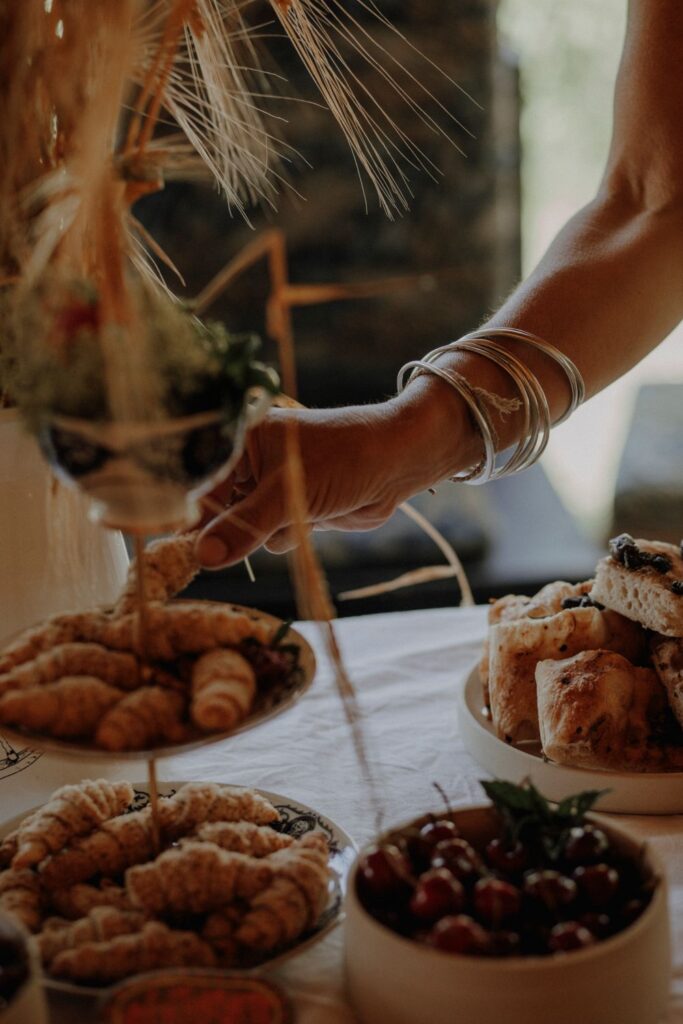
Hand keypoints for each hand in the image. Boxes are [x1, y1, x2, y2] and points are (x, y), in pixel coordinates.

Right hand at [194, 385, 471, 568]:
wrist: (397, 463)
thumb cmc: (344, 458)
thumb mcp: (287, 492)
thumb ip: (244, 527)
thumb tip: (203, 556)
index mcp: (239, 440)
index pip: (199, 482)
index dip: (187, 514)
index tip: (178, 545)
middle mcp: (249, 463)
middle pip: (217, 511)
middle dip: (232, 528)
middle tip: (232, 542)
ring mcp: (270, 488)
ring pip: (245, 530)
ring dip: (266, 533)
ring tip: (296, 513)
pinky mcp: (291, 510)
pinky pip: (271, 537)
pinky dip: (288, 536)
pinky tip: (312, 520)